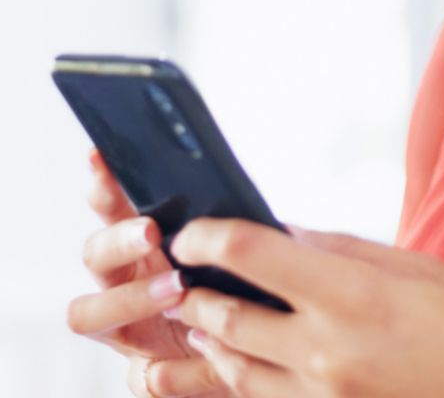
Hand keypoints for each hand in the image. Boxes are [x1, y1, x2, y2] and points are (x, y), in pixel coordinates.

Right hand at [67, 149, 230, 396]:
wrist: (267, 346)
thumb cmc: (249, 283)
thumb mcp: (246, 247)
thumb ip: (232, 227)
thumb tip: (239, 193)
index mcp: (144, 240)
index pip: (112, 205)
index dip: (102, 183)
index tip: (101, 157)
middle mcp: (124, 279)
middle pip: (94, 253)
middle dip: (118, 239)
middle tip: (152, 230)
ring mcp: (127, 326)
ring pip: (88, 312)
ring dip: (128, 299)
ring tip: (175, 287)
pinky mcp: (146, 372)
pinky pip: (138, 376)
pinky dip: (156, 371)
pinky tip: (181, 357)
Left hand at [164, 218, 443, 397]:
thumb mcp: (414, 266)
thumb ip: (340, 249)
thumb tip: (284, 233)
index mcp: (351, 294)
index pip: (252, 255)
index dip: (210, 236)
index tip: (192, 229)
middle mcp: (325, 350)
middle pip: (227, 317)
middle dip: (193, 293)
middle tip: (174, 274)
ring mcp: (322, 397)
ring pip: (233, 369)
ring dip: (206, 339)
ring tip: (192, 317)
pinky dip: (238, 378)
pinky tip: (230, 363)